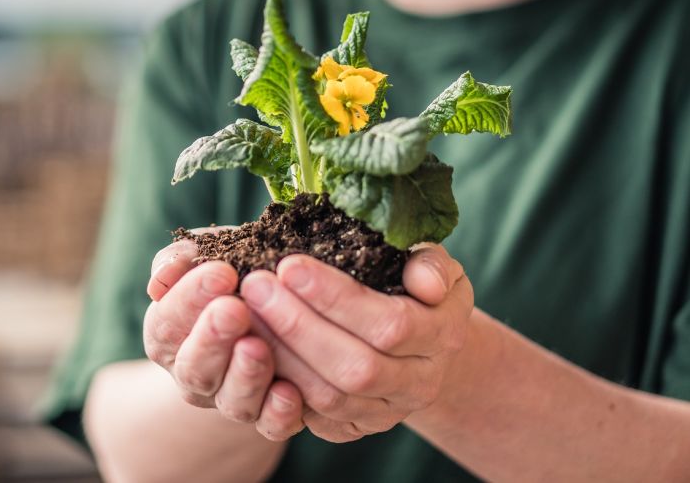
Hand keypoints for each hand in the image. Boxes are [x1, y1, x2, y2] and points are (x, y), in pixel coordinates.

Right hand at [144, 238, 305, 439]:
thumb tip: (163, 277)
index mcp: (168, 334)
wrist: (266, 310)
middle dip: (214, 337)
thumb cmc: (231, 274)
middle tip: (235, 309)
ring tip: (258, 347)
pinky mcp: (267, 417)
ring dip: (245, 375)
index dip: (190, 297)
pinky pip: (270, 426)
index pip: (168, 320)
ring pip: (232, 400)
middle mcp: (193, 374)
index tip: (221, 272)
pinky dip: (278, 413)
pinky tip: (290, 391)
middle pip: (195, 366)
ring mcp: (229, 399)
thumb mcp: (204, 256)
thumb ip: (179, 259)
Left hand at [240, 245, 471, 442]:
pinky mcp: (354, 428)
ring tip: (247, 312)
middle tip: (255, 287)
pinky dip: (279, 385)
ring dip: (281, 355)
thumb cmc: (415, 285)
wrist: (421, 340)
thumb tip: (424, 283)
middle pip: (356, 368)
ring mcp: (387, 412)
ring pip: (329, 397)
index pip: (390, 324)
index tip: (289, 265)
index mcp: (443, 336)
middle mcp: (419, 384)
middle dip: (298, 326)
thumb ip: (431, 263)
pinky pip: (312, 418)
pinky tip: (252, 347)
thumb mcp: (432, 262)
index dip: (337, 298)